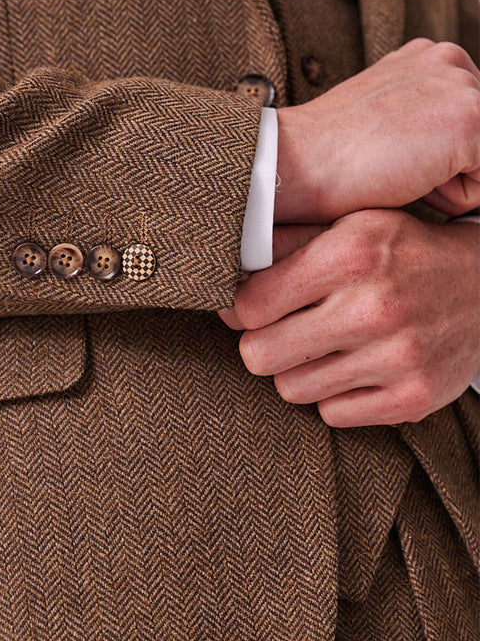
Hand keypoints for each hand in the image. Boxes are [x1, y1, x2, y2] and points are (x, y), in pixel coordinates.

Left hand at [218, 210, 479, 427]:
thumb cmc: (405, 253)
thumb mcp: (352, 226)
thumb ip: (288, 244)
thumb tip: (227, 270)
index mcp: (351, 254)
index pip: (250, 305)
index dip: (241, 311)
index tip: (252, 310)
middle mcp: (373, 307)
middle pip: (260, 356)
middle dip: (262, 345)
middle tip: (282, 334)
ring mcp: (396, 357)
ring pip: (292, 389)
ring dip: (300, 371)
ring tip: (325, 348)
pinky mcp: (413, 397)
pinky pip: (332, 414)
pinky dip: (336, 395)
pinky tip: (355, 368)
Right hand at [274, 38, 479, 222]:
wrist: (298, 161)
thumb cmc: (329, 156)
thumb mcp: (385, 121)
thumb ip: (424, 123)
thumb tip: (445, 157)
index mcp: (429, 58)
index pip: (466, 125)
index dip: (434, 156)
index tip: (390, 154)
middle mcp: (451, 60)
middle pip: (479, 144)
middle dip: (448, 169)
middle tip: (391, 164)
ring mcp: (464, 86)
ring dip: (449, 183)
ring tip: (399, 169)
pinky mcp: (472, 118)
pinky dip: (451, 198)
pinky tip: (407, 178)